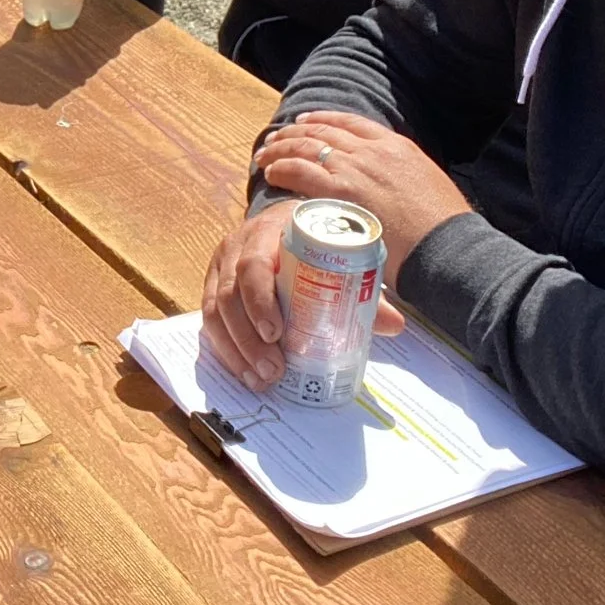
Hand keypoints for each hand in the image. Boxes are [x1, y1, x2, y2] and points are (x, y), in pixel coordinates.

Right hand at [202, 199, 404, 389]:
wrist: (287, 225)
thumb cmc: (316, 244)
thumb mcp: (337, 255)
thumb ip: (364, 290)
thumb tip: (394, 325)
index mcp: (269, 230)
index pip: (253, 264)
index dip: (259, 299)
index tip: (275, 333)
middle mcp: (237, 245)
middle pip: (230, 294)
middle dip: (248, 338)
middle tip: (273, 370)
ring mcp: (220, 267)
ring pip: (214, 311)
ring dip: (236, 351)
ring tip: (261, 379)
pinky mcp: (212, 287)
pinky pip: (209, 321)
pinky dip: (226, 351)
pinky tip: (245, 373)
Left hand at [253, 110, 470, 276]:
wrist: (449, 246)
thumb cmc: (444, 231)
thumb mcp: (427, 188)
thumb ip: (402, 183)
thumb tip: (391, 196)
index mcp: (396, 146)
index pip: (351, 122)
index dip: (323, 119)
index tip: (305, 121)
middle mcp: (373, 151)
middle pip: (322, 131)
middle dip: (294, 133)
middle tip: (276, 139)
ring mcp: (356, 169)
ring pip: (306, 147)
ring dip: (281, 149)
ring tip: (265, 155)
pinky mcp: (341, 193)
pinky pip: (300, 172)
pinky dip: (282, 169)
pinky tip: (270, 173)